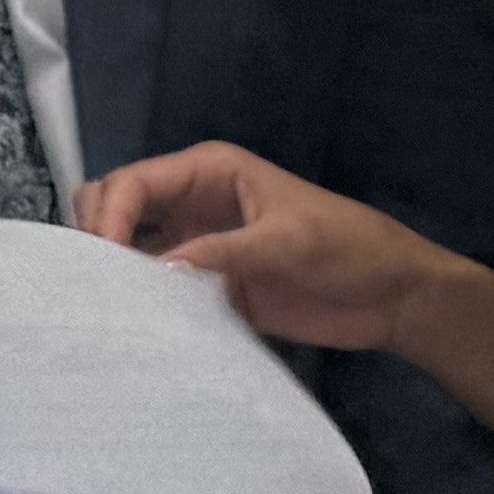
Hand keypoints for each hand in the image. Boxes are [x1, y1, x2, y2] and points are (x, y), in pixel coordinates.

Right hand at [81, 142, 443, 353]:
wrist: (395, 298)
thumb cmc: (350, 250)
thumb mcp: (290, 242)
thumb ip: (225, 252)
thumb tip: (157, 270)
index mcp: (209, 173)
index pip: (134, 183)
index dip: (111, 216)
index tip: (110, 260)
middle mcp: (191, 203)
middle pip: (115, 204)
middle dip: (98, 233)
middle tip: (101, 279)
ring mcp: (196, 245)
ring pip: (127, 245)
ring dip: (113, 266)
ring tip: (111, 300)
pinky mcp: (206, 285)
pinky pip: (156, 287)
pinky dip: (139, 298)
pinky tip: (136, 320)